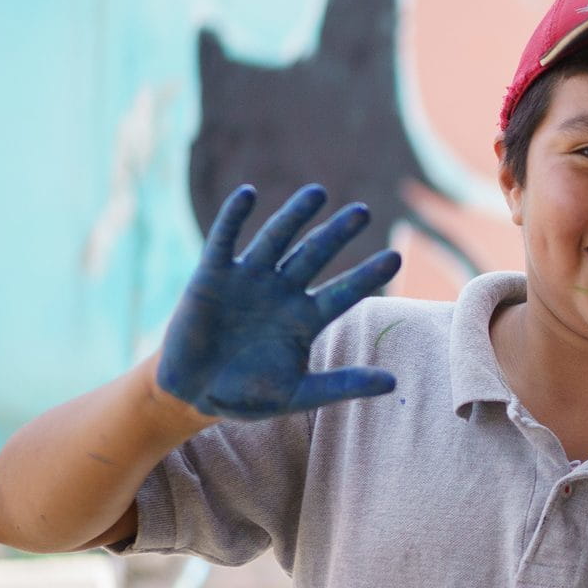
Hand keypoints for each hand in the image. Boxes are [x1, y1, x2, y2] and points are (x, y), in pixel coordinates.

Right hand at [156, 185, 402, 419]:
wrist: (192, 394)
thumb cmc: (248, 394)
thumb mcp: (299, 393)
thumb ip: (343, 385)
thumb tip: (394, 384)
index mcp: (306, 318)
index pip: (344, 292)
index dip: (367, 275)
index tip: (395, 258)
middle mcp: (282, 291)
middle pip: (315, 255)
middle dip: (337, 233)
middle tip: (362, 212)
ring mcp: (249, 279)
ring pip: (277, 239)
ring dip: (295, 215)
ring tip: (318, 193)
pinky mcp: (212, 274)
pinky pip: (225, 239)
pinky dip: (234, 216)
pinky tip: (248, 194)